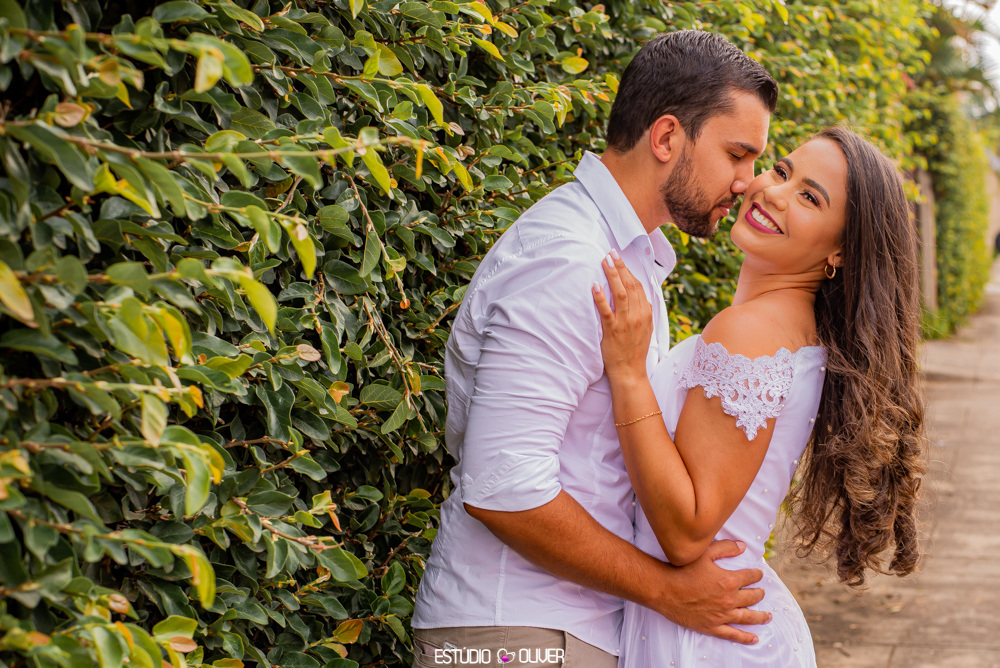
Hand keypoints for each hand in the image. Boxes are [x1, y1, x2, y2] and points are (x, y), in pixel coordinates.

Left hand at [592, 250, 653, 382]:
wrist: (630, 372)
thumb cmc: (634, 350)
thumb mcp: (645, 329)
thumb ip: (642, 312)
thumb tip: (639, 297)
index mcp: (646, 313)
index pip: (638, 286)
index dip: (628, 270)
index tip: (620, 258)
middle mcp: (638, 315)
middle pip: (630, 285)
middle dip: (620, 267)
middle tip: (611, 252)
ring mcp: (625, 323)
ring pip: (620, 293)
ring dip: (612, 275)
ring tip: (604, 261)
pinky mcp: (613, 331)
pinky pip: (606, 311)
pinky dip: (600, 297)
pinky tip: (595, 285)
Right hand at [648, 540, 770, 644]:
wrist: (664, 589)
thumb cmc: (683, 570)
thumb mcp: (705, 553)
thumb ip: (726, 547)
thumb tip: (742, 546)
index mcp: (729, 580)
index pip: (750, 577)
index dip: (756, 574)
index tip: (758, 574)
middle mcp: (729, 599)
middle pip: (752, 597)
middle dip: (759, 593)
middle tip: (761, 592)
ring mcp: (722, 615)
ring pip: (747, 617)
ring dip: (760, 616)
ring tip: (767, 615)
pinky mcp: (712, 627)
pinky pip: (733, 634)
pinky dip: (745, 637)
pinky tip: (754, 638)